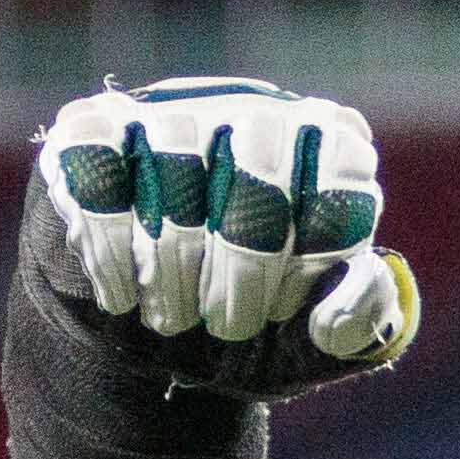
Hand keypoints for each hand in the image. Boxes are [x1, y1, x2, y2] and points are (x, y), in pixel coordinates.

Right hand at [23, 79, 418, 391]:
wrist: (141, 341)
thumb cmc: (241, 328)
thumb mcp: (306, 347)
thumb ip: (355, 325)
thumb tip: (368, 278)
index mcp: (327, 149)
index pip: (341, 171)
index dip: (313, 253)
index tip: (286, 308)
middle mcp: (254, 111)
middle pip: (258, 167)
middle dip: (243, 269)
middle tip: (228, 326)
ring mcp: (172, 111)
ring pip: (174, 163)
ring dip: (172, 269)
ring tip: (174, 319)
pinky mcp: (92, 129)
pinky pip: (99, 170)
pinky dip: (111, 250)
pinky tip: (123, 296)